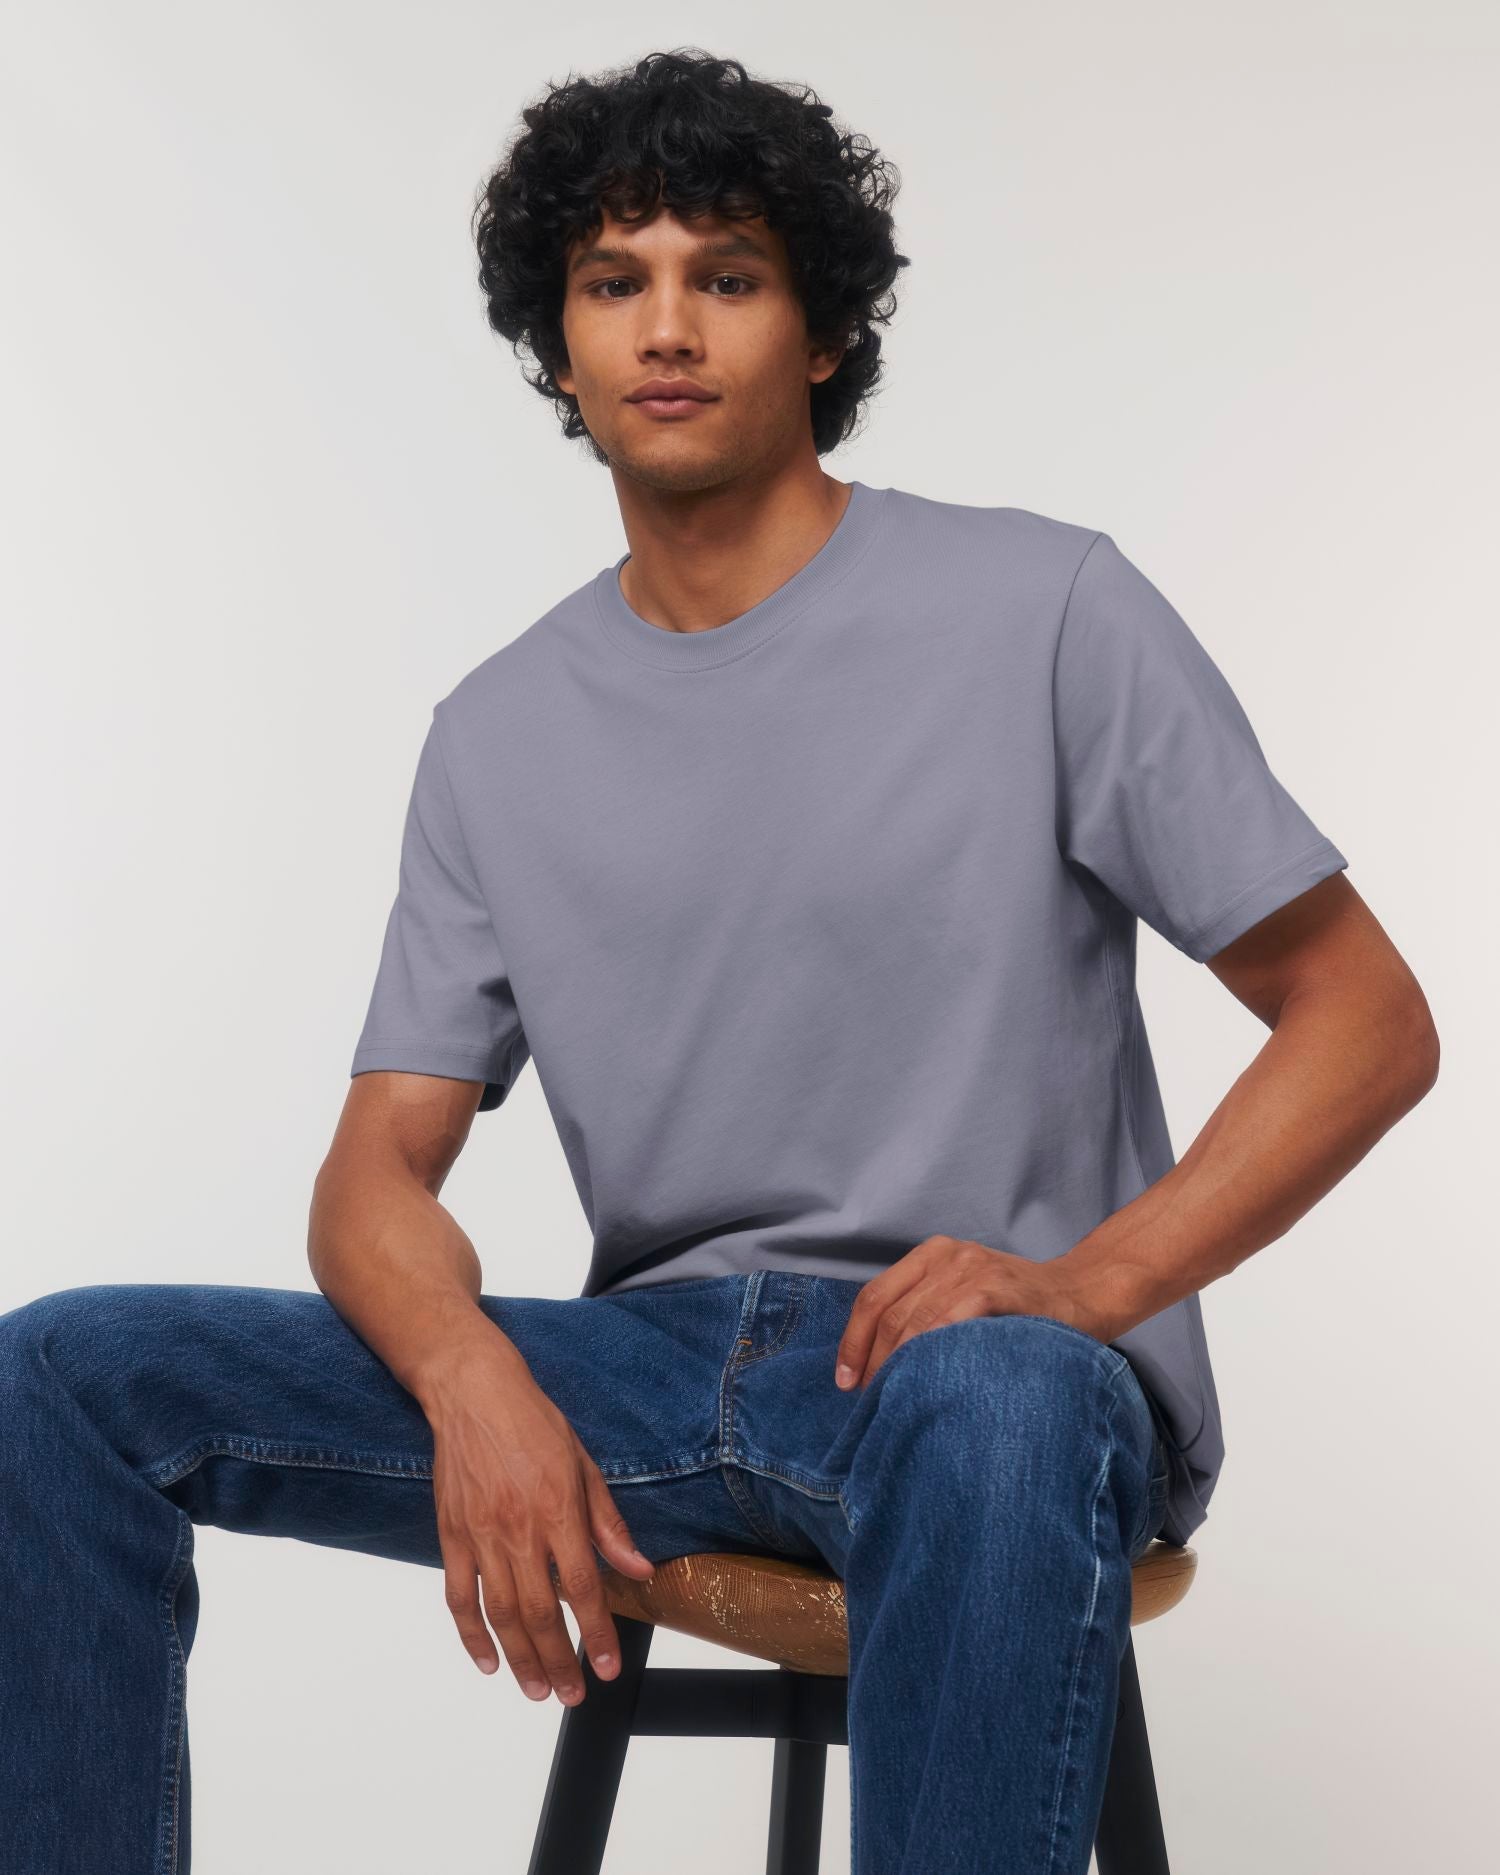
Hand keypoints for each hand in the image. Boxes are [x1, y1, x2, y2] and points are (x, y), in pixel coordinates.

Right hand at [420, 1343, 655, 1704]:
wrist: (473, 1393)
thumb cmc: (533, 1423)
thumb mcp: (584, 1464)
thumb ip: (608, 1523)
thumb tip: (638, 1567)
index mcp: (558, 1510)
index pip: (582, 1588)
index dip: (596, 1634)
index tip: (607, 1666)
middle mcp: (519, 1530)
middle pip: (540, 1613)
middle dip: (559, 1662)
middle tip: (572, 1694)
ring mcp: (481, 1536)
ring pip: (500, 1614)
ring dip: (520, 1659)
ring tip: (537, 1690)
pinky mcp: (451, 1535)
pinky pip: (458, 1596)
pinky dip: (471, 1634)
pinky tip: (488, 1660)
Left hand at [833, 1234, 1112, 1390]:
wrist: (1084, 1292)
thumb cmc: (1021, 1307)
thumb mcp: (966, 1295)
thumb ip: (929, 1312)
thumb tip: (879, 1364)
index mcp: (932, 1254)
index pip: (875, 1296)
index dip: (853, 1341)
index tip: (846, 1380)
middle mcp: (947, 1255)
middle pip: (888, 1312)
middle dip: (871, 1361)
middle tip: (868, 1401)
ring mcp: (972, 1269)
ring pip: (913, 1321)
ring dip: (896, 1366)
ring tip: (891, 1400)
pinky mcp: (995, 1289)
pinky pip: (948, 1324)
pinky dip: (929, 1355)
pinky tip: (925, 1383)